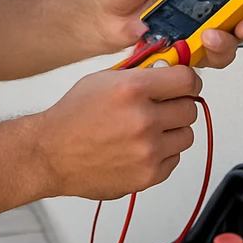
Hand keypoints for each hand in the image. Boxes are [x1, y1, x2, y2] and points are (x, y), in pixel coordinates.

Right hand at [37, 64, 203, 199]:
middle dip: (179, 105)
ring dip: (173, 131)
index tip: (185, 84)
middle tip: (164, 107)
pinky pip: (175, 159)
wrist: (51, 154)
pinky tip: (141, 148)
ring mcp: (148, 150)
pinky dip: (163, 153)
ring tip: (150, 130)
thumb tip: (169, 68)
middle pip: (190, 109)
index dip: (188, 80)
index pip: (187, 80)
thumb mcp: (103, 79)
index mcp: (133, 89)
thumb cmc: (73, 116)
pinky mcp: (148, 175)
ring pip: (187, 135)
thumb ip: (140, 73)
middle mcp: (144, 120)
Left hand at [87, 0, 242, 66]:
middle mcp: (197, 5)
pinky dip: (203, 58)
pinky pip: (203, 59)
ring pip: (225, 41)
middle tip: (239, 21)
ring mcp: (191, 29)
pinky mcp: (182, 50)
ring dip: (225, 42)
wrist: (97, 17)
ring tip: (210, 37)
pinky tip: (191, 51)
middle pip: (236, 15)